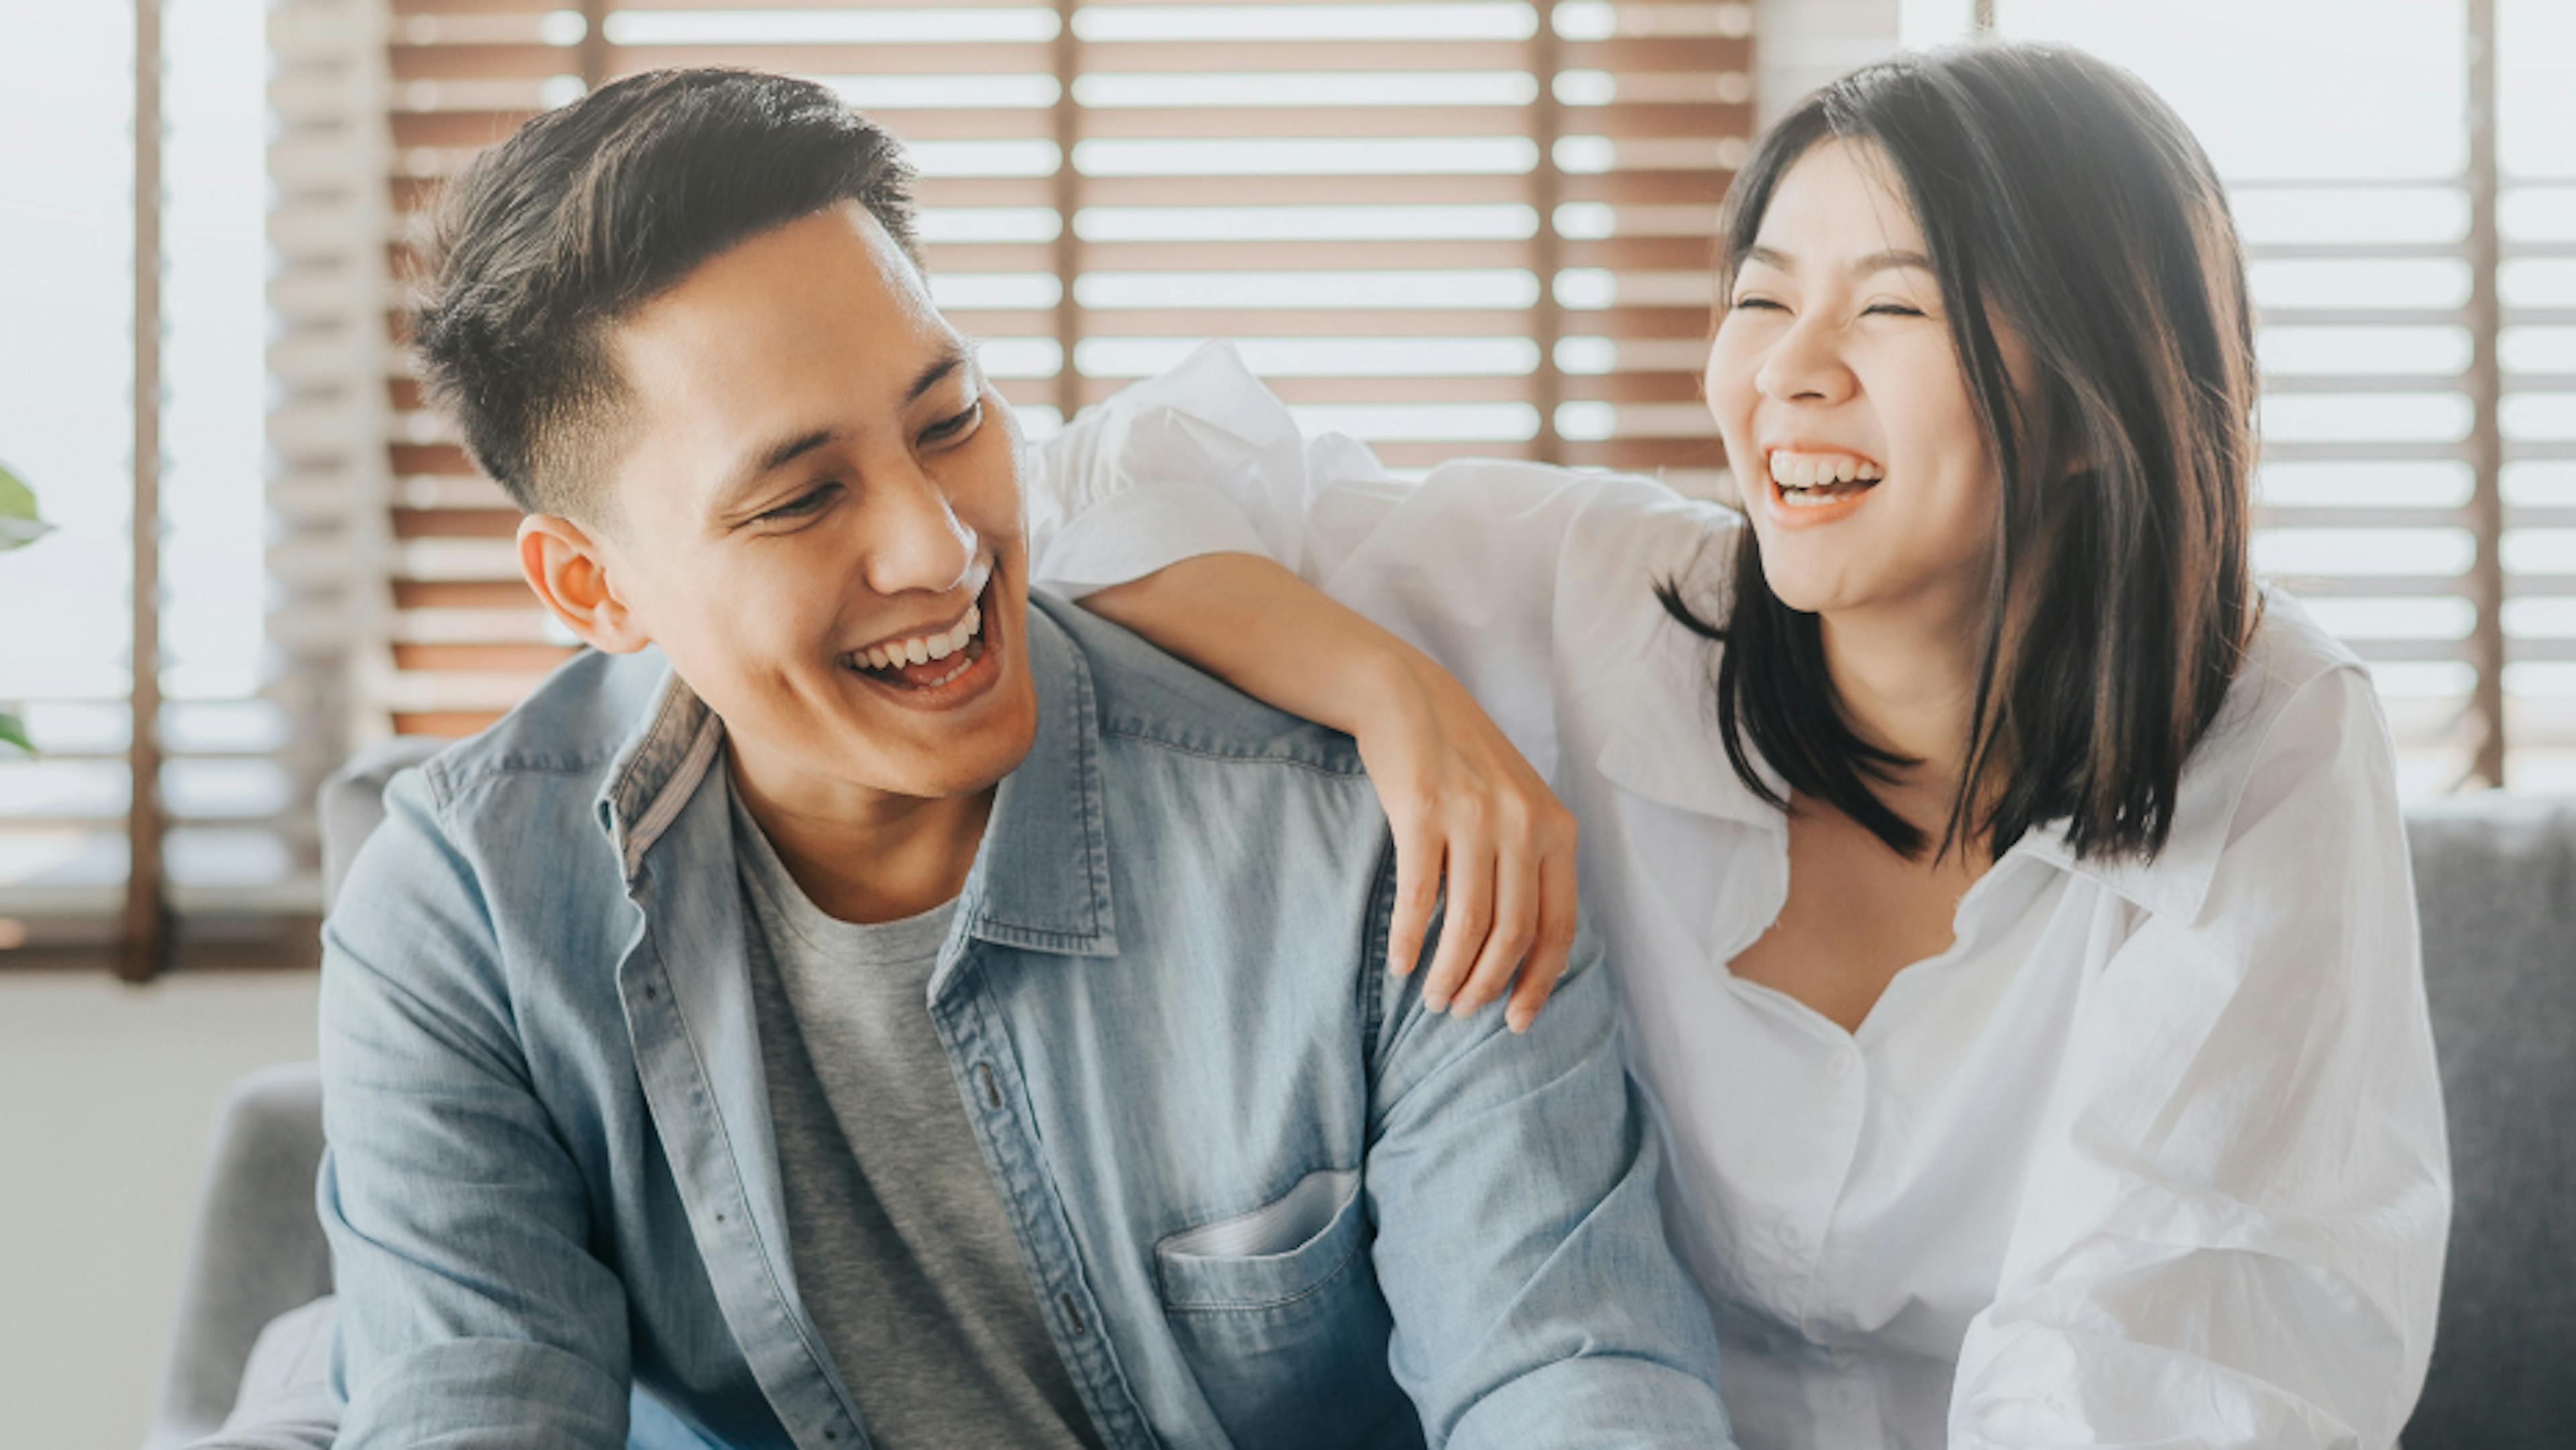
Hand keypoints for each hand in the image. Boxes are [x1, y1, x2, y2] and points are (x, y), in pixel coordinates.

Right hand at [1355, 653, 1580, 1032]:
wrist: (1409, 696)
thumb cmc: (1464, 761)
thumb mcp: (1519, 804)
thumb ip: (1533, 862)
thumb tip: (1530, 951)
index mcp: (1557, 828)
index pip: (1559, 927)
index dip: (1538, 983)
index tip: (1516, 1021)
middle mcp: (1523, 823)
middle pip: (1512, 934)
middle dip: (1486, 987)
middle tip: (1458, 1011)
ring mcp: (1474, 816)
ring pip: (1468, 925)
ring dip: (1447, 974)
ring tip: (1431, 998)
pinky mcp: (1422, 811)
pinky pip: (1418, 897)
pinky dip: (1408, 940)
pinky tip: (1399, 963)